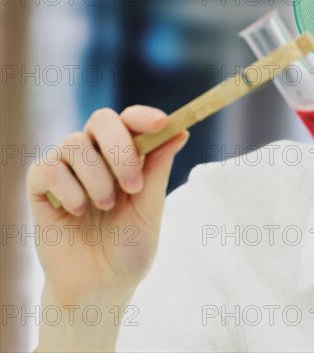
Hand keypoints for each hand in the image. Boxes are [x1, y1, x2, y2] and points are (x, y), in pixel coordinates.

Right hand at [27, 105, 188, 304]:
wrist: (99, 287)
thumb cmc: (129, 247)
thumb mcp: (150, 208)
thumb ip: (158, 169)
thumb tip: (181, 131)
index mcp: (125, 156)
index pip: (130, 121)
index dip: (143, 116)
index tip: (161, 124)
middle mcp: (95, 156)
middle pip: (101, 120)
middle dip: (120, 148)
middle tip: (132, 184)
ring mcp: (66, 169)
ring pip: (74, 143)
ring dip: (96, 177)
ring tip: (106, 207)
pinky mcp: (40, 187)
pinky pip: (48, 167)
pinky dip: (68, 189)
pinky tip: (77, 212)